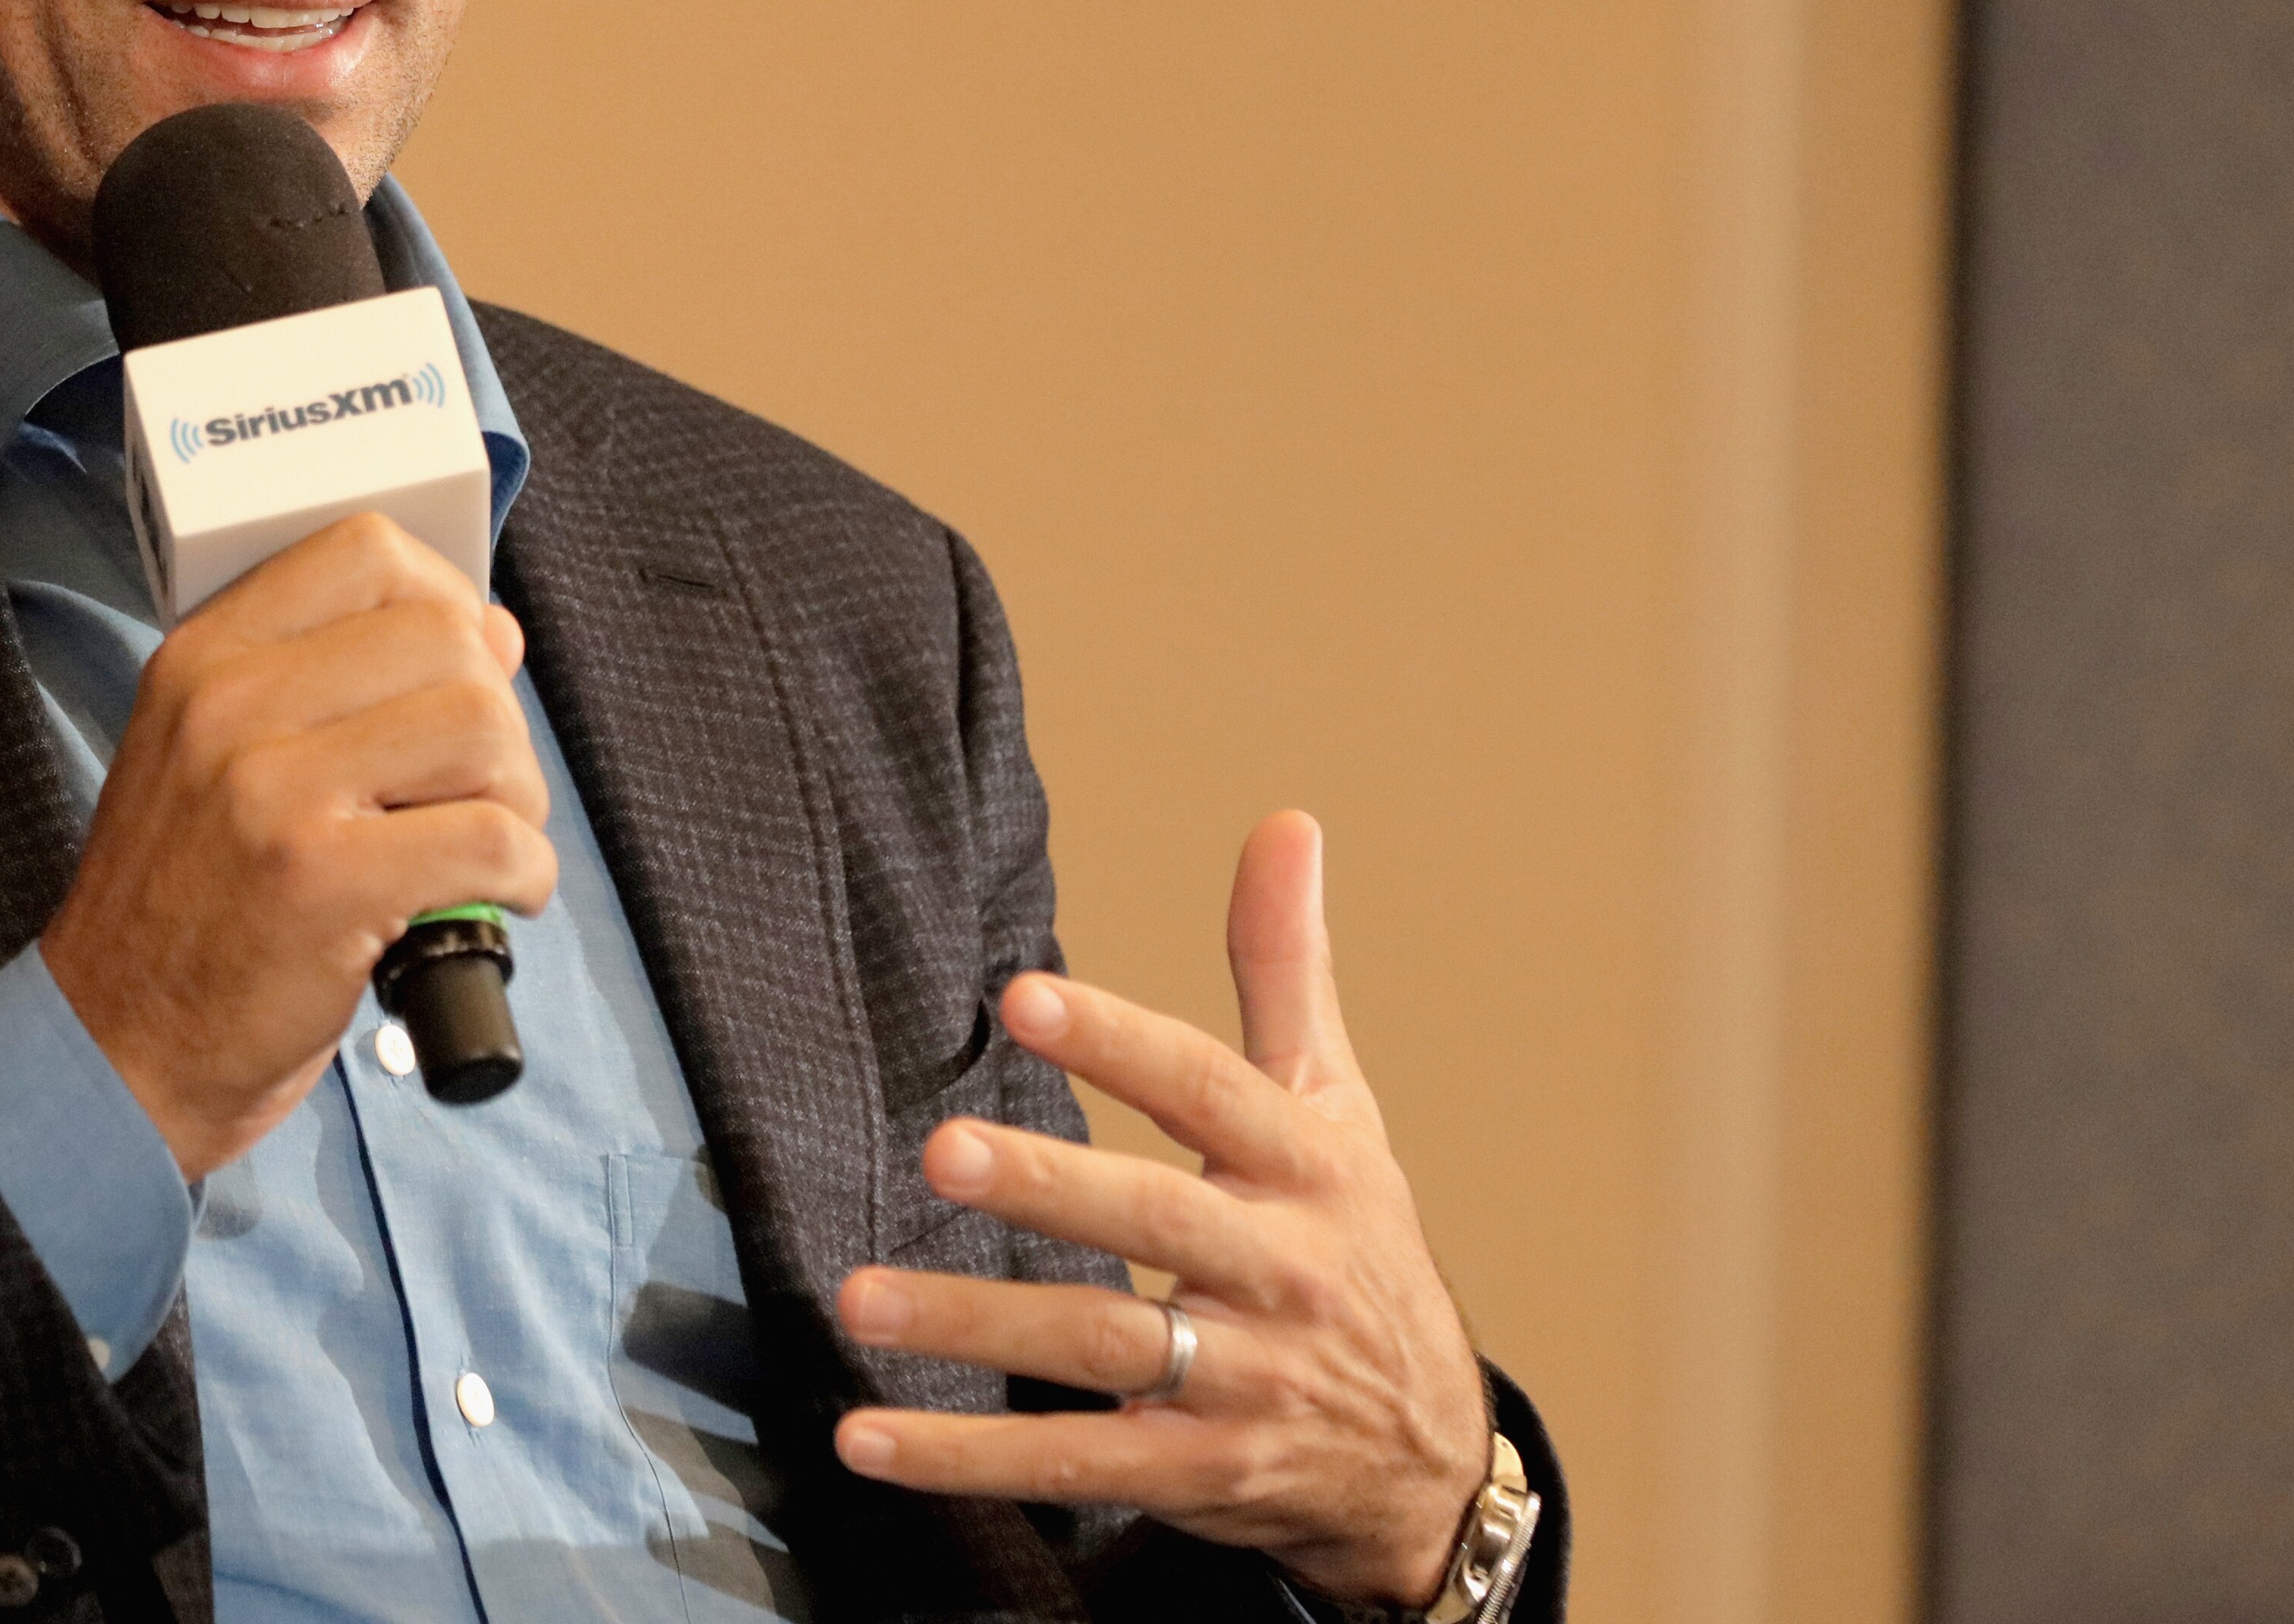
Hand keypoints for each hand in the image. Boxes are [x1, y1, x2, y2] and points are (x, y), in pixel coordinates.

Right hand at [41, 513, 556, 1178]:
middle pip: (448, 639)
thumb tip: (493, 628)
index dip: (448, 600)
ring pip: (481, 727)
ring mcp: (271, 791)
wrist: (117, 1050)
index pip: (367, 549)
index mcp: (204, 659)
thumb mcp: (222, 761)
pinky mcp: (323, 882)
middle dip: (497, 719)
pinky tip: (492, 901)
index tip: (463, 669)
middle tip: (477, 791)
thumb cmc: (189, 909)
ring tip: (483, 849)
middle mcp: (229, 705)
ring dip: (517, 797)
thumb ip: (342, 685)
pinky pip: (491, 838)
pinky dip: (523, 875)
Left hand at [829, 810, 1490, 1608]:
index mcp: (1310, 1169)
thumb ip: (1284, 969)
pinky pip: (1080, 1466)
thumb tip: (1285, 821)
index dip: (1118, 1043)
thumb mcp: (1342, 1109)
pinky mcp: (1201, 1473)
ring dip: (977, 1327)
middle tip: (938, 1150)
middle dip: (1050, 1187)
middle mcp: (1283, 1272)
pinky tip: (867, 1436)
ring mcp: (1244, 1383)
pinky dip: (969, 1458)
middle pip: (1159, 1222)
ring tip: (860, 1297)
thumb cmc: (1360, 1250)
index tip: (1019, 997)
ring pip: (1104, 1350)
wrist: (1433, 1457)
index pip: (1211, 1092)